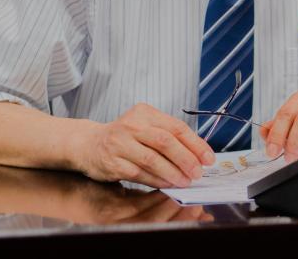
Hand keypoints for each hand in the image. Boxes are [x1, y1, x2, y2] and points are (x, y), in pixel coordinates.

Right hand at [74, 103, 214, 188]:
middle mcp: (132, 125)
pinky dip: (156, 180)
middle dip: (186, 159)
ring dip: (173, 172)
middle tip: (198, 172)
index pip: (176, 127)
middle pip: (165, 141)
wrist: (89, 144)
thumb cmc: (124, 137)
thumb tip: (197, 155)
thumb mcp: (145, 126)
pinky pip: (140, 173)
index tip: (208, 158)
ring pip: (153, 159)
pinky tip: (167, 184)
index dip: (195, 144)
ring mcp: (121, 143)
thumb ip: (168, 136)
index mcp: (145, 113)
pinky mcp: (114, 162)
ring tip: (186, 181)